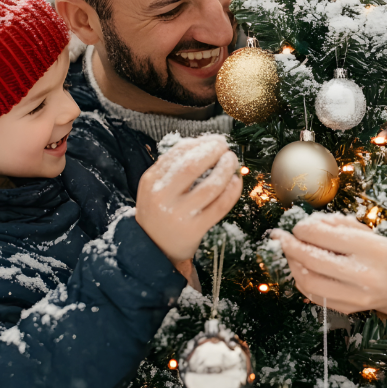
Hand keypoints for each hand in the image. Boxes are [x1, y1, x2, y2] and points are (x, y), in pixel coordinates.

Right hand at [135, 136, 241, 276]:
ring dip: (226, 169)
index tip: (214, 139)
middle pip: (193, 166)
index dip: (200, 143)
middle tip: (225, 147)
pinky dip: (232, 190)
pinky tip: (235, 181)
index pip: (178, 153)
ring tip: (232, 161)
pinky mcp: (195, 229)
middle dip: (214, 151)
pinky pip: (220, 206)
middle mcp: (162, 197)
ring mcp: (180, 214)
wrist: (153, 248)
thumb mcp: (155, 187)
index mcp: (151, 181)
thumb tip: (202, 143)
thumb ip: (173, 166)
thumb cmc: (159, 211)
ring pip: (211, 186)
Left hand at [271, 214, 386, 327]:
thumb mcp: (371, 234)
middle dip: (290, 247)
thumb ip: (341, 226)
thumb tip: (310, 223)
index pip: (326, 236)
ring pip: (308, 281)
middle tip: (281, 238)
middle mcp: (364, 274)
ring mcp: (355, 296)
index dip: (304, 230)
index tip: (297, 226)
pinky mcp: (346, 309)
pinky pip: (313, 296)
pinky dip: (301, 281)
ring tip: (289, 253)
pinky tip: (300, 269)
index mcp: (372, 249)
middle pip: (312, 260)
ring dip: (292, 265)